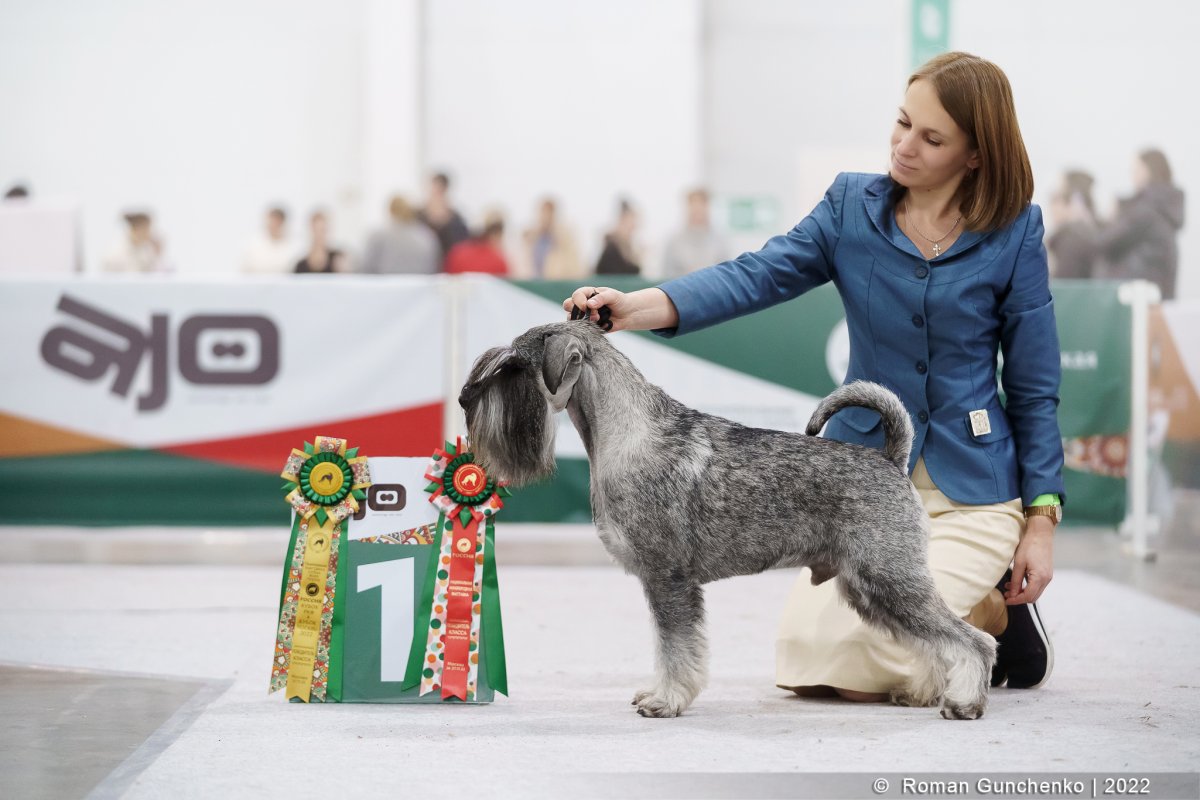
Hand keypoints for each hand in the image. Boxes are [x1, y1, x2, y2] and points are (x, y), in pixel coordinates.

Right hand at [561, 286, 678, 333]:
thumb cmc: (620, 301)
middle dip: (576, 310)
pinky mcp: (589, 327)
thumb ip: (601, 298)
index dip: (579, 301)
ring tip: (596, 319)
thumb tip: (588, 304)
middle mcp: (584, 304)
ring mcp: (585, 316)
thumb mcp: (612, 295)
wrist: (629, 314)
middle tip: (589, 313)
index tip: (586, 306)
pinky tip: (599, 325)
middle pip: (568, 306)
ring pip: (573, 319)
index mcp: (588, 294)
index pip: (576, 296)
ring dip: (582, 320)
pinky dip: (589, 328)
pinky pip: (582, 329)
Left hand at [1004, 516, 1054, 604]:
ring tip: (1009, 588)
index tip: (1006, 600)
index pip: (1028, 596)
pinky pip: (1037, 585)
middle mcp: (1046, 580)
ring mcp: (1048, 577)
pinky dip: (1027, 586)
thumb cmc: (1029, 546)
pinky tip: (1017, 582)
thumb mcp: (1019, 564)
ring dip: (1022, 592)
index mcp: (1040, 578)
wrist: (1041, 534)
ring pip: (1035, 592)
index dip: (1016, 600)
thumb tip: (1013, 594)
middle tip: (1006, 594)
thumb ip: (1016, 581)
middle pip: (1033, 597)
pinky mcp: (1046, 573)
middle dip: (1019, 598)